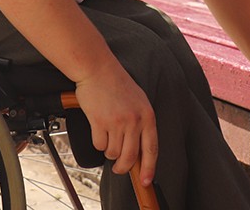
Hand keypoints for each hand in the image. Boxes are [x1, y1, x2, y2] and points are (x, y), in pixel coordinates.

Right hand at [73, 60, 157, 186]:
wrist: (97, 69)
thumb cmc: (117, 84)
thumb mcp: (139, 101)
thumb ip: (141, 123)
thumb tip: (139, 151)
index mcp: (147, 115)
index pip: (152, 149)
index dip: (149, 168)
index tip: (146, 180)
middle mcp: (134, 120)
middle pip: (130, 157)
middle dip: (123, 167)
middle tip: (118, 168)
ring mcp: (117, 122)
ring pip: (113, 153)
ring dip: (109, 150)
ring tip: (107, 136)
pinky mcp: (100, 122)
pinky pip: (99, 145)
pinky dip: (98, 142)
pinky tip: (98, 128)